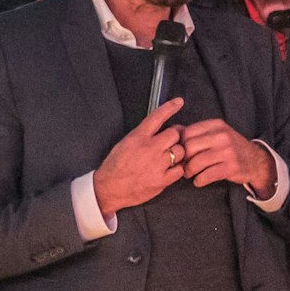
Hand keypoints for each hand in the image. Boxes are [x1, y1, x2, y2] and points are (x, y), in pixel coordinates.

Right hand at [92, 97, 185, 217]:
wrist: (109, 188)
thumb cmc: (115, 166)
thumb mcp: (125, 142)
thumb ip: (142, 135)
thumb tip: (159, 130)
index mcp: (138, 137)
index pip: (158, 116)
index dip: (170, 107)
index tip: (179, 102)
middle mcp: (150, 148)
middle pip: (175, 134)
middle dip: (174, 137)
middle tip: (171, 142)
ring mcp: (157, 165)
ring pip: (180, 151)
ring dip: (177, 153)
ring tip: (168, 158)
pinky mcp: (162, 180)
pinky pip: (180, 170)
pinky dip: (177, 169)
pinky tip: (169, 170)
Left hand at [178, 119, 276, 196]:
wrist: (256, 161)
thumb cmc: (231, 148)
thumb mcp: (217, 133)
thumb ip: (198, 132)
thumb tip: (173, 132)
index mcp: (216, 125)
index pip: (187, 132)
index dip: (179, 145)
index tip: (180, 153)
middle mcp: (222, 136)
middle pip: (189, 148)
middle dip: (183, 160)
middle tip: (183, 166)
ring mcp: (228, 151)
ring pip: (196, 162)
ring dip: (189, 172)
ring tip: (190, 174)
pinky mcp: (231, 167)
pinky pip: (207, 175)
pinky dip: (199, 180)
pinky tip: (199, 181)